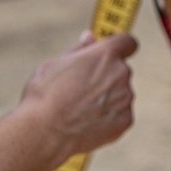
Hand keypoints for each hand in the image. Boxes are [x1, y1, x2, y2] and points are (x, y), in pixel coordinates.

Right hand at [18, 32, 137, 158]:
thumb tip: (90, 37)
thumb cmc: (44, 95)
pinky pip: (121, 114)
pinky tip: (88, 122)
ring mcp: (125, 97)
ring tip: (81, 109)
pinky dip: (109, 117)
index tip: (113, 53)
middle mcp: (121, 73)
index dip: (120, 47)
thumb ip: (79, 49)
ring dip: (108, 97)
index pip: (127, 42)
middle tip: (82, 89)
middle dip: (107, 76)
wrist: (43, 133)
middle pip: (121, 70)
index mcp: (106, 54)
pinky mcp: (126, 120)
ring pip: (121, 93)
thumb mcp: (56, 64)